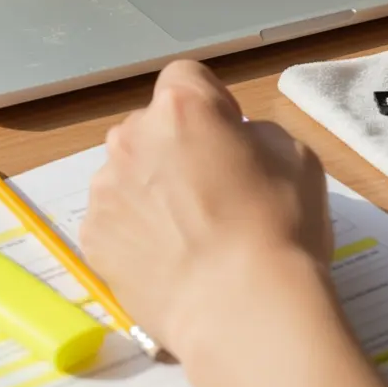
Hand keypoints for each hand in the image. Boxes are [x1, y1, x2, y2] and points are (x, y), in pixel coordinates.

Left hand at [79, 60, 330, 351]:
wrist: (241, 309)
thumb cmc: (278, 228)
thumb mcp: (295, 157)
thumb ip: (254, 136)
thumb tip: (233, 144)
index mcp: (182, 107)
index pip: (186, 77)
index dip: (211, 105)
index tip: (228, 139)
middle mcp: (131, 137)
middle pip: (150, 127)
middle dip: (175, 149)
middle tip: (210, 194)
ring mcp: (105, 187)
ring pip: (127, 174)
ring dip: (150, 190)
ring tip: (187, 236)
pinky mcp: (92, 235)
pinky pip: (113, 219)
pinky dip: (134, 233)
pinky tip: (168, 261)